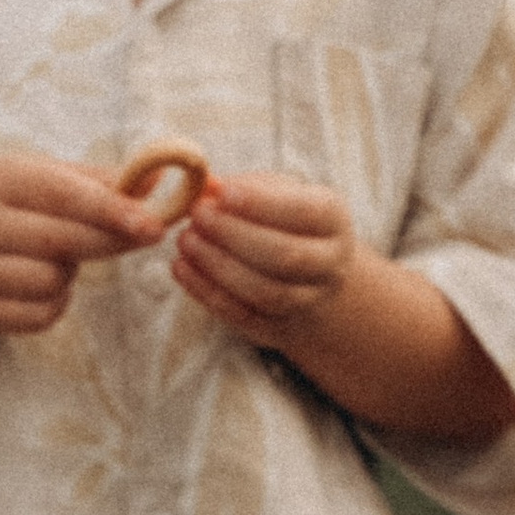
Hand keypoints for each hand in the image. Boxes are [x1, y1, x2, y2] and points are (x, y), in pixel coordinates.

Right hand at [0, 149, 179, 339]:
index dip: (112, 210)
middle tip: (145, 236)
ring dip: (69, 274)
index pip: (65, 195)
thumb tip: (157, 179)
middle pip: (63, 240)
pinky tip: (44, 285)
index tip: (153, 223)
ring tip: (58, 259)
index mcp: (0, 178)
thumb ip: (100, 180)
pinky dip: (55, 303)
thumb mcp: (47, 178)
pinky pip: (41, 314)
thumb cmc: (17, 207)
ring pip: (51, 281)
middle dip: (111, 241)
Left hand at [170, 168, 359, 347]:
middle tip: (197, 215)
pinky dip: (207, 293)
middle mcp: (329, 263)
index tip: (222, 192)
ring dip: (218, 266)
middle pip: (285, 256)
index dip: (262, 203)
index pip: (305, 212)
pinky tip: (181, 267)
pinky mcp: (278, 328)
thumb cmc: (285, 220)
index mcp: (332, 220)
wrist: (310, 275)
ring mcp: (307, 300)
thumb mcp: (276, 192)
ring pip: (265, 292)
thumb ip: (244, 187)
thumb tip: (207, 185)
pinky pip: (242, 316)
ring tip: (185, 240)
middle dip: (234, 234)